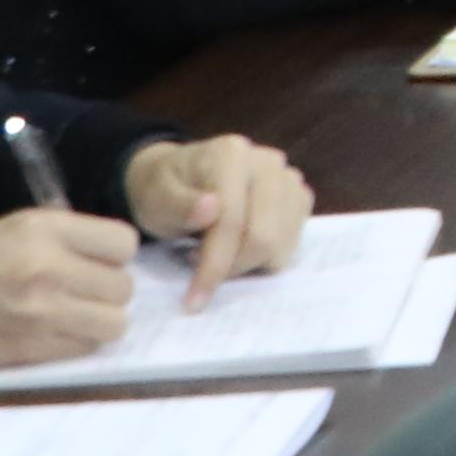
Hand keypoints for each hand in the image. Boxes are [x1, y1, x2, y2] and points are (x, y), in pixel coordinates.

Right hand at [0, 205, 133, 377]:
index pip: (123, 242)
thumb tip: (105, 256)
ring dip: (96, 324)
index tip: (94, 264)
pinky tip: (47, 336)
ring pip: (114, 322)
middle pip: (124, 286)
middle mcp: (48, 264)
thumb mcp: (2, 231)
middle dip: (105, 294)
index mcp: (40, 227)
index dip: (114, 256)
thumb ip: (56, 239)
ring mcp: (42, 309)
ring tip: (66, 319)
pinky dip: (74, 346)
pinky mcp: (31, 348)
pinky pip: (85, 350)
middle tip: (76, 296)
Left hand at [125, 133, 311, 298]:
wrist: (180, 177)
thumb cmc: (165, 190)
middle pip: (266, 236)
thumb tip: (212, 208)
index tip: (194, 300)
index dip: (215, 264)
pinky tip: (240, 245)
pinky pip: (293, 244)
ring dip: (248, 263)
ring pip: (283, 245)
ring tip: (217, 252)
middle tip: (202, 271)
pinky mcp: (299, 198)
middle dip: (233, 267)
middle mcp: (269, 162)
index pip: (232, 220)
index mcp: (232, 155)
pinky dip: (265, 257)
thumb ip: (179, 204)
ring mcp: (289, 179)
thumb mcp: (156, 198)